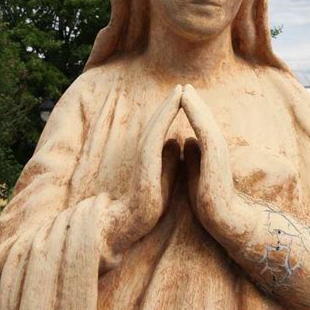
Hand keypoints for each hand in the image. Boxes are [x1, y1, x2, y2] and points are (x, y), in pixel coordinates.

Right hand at [113, 85, 181, 249]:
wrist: (127, 224)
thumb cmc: (146, 206)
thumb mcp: (163, 180)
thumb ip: (168, 161)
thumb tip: (175, 142)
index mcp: (150, 157)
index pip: (160, 130)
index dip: (169, 113)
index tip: (181, 96)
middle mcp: (144, 155)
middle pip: (157, 124)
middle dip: (169, 104)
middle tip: (182, 86)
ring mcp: (142, 160)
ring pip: (154, 128)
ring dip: (166, 109)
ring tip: (179, 92)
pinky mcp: (144, 167)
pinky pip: (153, 140)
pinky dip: (163, 123)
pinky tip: (173, 111)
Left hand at [181, 84, 244, 240]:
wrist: (227, 221)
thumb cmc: (211, 203)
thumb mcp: (195, 176)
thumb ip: (192, 158)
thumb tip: (186, 141)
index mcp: (211, 154)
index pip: (201, 128)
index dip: (192, 113)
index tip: (182, 98)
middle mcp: (217, 149)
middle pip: (204, 121)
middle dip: (195, 103)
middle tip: (185, 86)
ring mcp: (218, 152)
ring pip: (206, 122)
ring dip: (196, 105)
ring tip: (185, 90)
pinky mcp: (216, 156)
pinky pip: (205, 129)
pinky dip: (196, 114)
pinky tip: (186, 104)